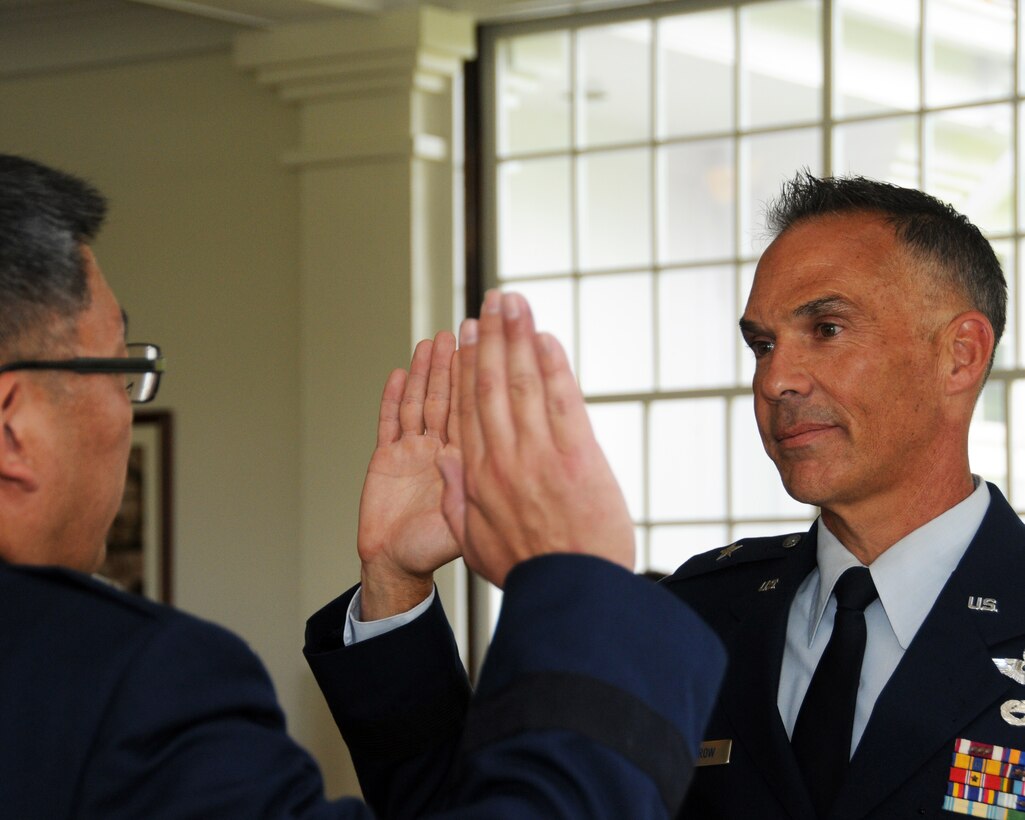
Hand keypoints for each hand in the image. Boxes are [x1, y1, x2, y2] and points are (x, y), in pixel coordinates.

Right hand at [358, 332, 461, 619]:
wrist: (396, 568)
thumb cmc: (433, 551)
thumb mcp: (467, 523)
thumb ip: (475, 491)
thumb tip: (489, 454)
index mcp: (463, 462)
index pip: (472, 411)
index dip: (475, 379)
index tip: (485, 350)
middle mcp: (439, 451)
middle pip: (447, 398)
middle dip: (452, 365)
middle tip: (459, 330)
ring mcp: (411, 453)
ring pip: (419, 404)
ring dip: (425, 373)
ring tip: (431, 342)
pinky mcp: (384, 459)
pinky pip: (388, 423)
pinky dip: (391, 399)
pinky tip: (398, 374)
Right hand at [438, 291, 633, 587]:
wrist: (572, 593)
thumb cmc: (527, 571)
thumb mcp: (474, 543)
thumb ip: (456, 498)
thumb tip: (445, 457)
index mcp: (479, 476)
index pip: (470, 406)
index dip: (468, 366)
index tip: (467, 335)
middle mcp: (506, 457)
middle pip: (495, 384)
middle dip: (492, 337)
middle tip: (492, 299)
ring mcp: (542, 454)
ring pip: (525, 383)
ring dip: (519, 337)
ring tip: (513, 302)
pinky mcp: (579, 456)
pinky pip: (562, 401)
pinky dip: (554, 366)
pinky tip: (546, 338)